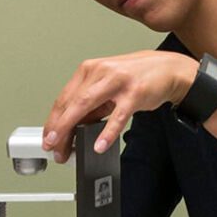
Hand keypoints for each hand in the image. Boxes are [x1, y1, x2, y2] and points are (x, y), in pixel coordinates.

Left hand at [43, 51, 198, 159]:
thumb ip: (92, 104)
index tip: (48, 137)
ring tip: (66, 148)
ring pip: (86, 105)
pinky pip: (118, 116)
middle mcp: (100, 72)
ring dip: (72, 129)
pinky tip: (99, 145)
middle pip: (71, 102)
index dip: (53, 120)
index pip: (64, 97)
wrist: (169, 69)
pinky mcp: (134, 93)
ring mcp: (117, 81)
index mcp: (90, 70)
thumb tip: (74, 127)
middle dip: (58, 128)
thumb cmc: (137, 77)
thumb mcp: (108, 86)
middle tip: (52, 146)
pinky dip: (107, 132)